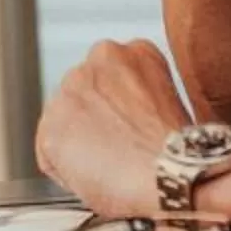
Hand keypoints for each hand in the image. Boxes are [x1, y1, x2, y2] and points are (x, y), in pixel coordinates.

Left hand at [36, 38, 193, 217]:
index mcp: (136, 51)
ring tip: (110, 167)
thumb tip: (123, 119)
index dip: (119, 110)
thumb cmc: (180, 155)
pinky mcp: (52, 127)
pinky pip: (50, 154)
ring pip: (63, 121)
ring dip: (78, 143)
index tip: (129, 127)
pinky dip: (65, 171)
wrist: (174, 177)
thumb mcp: (169, 104)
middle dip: (94, 121)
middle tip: (119, 149)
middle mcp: (98, 60)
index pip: (109, 77)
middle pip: (83, 94)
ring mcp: (71, 91)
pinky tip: (95, 178)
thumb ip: (138, 97)